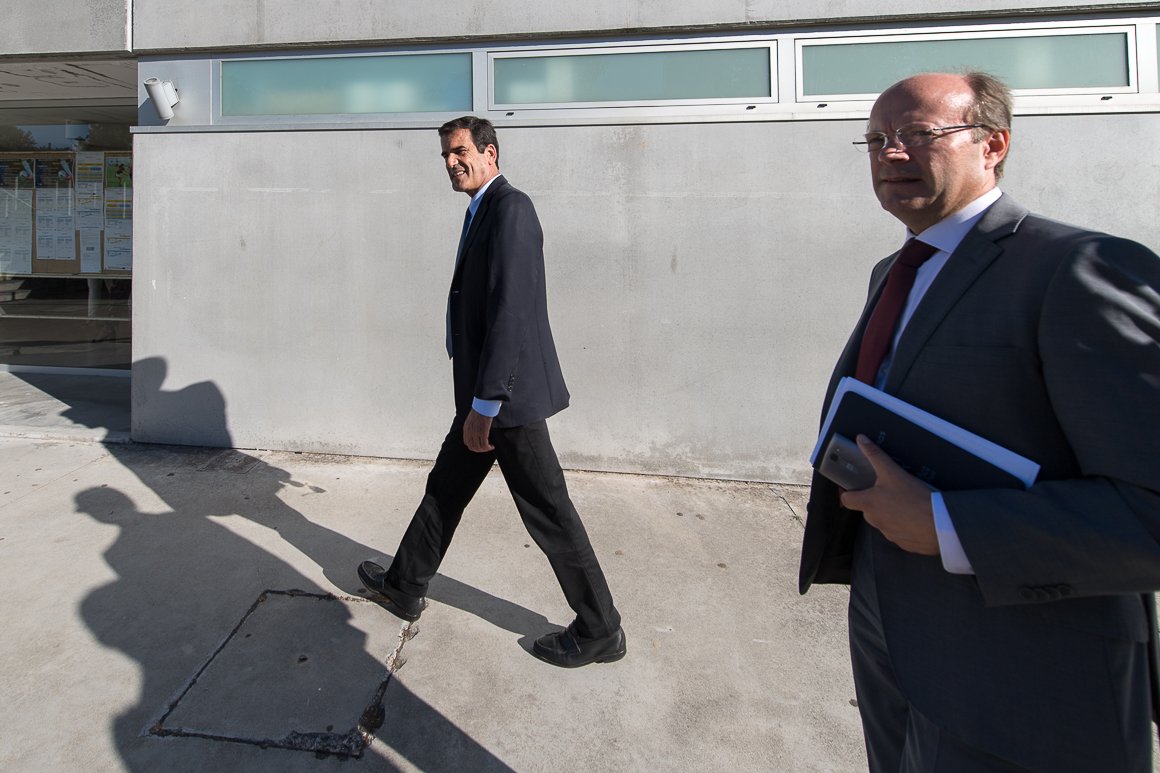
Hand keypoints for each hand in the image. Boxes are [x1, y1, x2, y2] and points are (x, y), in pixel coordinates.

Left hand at [462, 409, 494, 452]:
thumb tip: (476, 433)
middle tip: (486, 448)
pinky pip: (484, 445)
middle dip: (480, 450)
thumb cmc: (480, 410)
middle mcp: (469, 432)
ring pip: (479, 448)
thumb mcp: (471, 419)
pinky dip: (488, 447)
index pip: (467, 443)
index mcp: (466, 428)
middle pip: (472, 447)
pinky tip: (492, 446)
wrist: (484, 404)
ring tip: (490, 447)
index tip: (480, 446)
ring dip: (485, 449)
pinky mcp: (483, 432)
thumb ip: (471, 427)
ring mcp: (476, 432)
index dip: (473, 447)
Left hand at [840, 435, 939, 554]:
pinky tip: (917, 517)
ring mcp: (889, 534)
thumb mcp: (892, 472)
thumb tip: (861, 440)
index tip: (853, 487)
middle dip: (875, 501)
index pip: (847, 500)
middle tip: (889, 491)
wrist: (939, 524)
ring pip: (884, 522)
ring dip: (891, 514)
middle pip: (867, 510)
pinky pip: (901, 533)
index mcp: (868, 504)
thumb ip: (875, 456)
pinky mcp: (905, 543)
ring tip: (906, 503)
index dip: (848, 493)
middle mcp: (875, 521)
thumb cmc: (913, 498)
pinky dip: (905, 526)